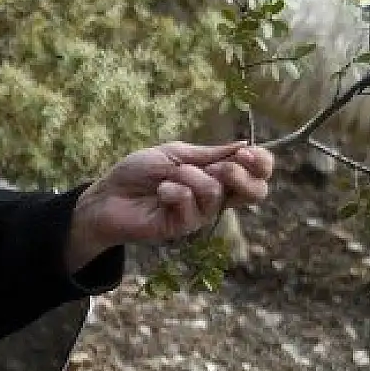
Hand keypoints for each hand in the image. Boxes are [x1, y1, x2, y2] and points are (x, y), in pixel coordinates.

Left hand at [65, 141, 274, 271]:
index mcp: (217, 176)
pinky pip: (192, 205)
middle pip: (256, 192)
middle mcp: (214, 197)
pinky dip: (174, 191)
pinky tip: (160, 192)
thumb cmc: (138, 173)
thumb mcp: (175, 154)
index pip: (257, 174)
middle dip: (241, 173)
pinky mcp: (182, 227)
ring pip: (217, 193)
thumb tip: (244, 143)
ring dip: (192, 177)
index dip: (262, 163)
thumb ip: (209, 154)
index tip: (246, 151)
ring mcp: (200, 214)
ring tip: (170, 177)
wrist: (107, 195)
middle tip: (219, 166)